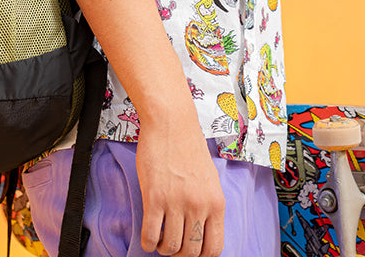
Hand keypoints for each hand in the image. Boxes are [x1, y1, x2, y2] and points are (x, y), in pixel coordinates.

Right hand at [136, 120, 224, 256]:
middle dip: (180, 254)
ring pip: (170, 247)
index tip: (190, 251)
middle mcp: (199, 205)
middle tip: (172, 243)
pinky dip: (147, 241)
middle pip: (191, 252)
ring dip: (162, 248)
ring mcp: (176, 202)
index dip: (200, 256)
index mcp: (216, 202)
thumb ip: (207, 204)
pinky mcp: (154, 197)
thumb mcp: (209, 178)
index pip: (214, 249)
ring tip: (159, 236)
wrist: (171, 121)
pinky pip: (150, 235)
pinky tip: (148, 234)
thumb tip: (201, 231)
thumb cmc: (188, 146)